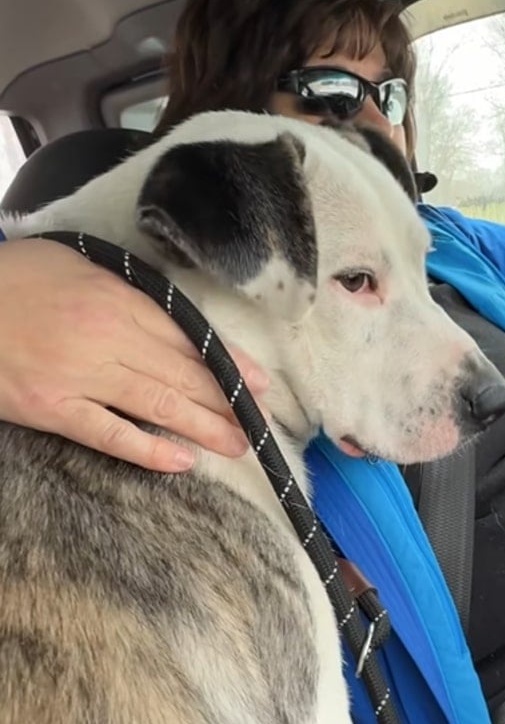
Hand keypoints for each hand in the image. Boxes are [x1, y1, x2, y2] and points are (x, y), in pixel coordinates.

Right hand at [0, 239, 269, 471]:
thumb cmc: (17, 277)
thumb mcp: (78, 262)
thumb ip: (126, 288)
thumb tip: (171, 310)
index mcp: (118, 299)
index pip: (189, 335)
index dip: (228, 362)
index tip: (259, 382)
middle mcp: (108, 338)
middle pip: (182, 373)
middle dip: (227, 401)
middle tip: (260, 423)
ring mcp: (80, 376)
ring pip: (158, 405)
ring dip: (204, 427)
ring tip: (238, 445)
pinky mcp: (53, 408)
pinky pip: (109, 434)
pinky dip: (147, 450)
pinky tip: (181, 461)